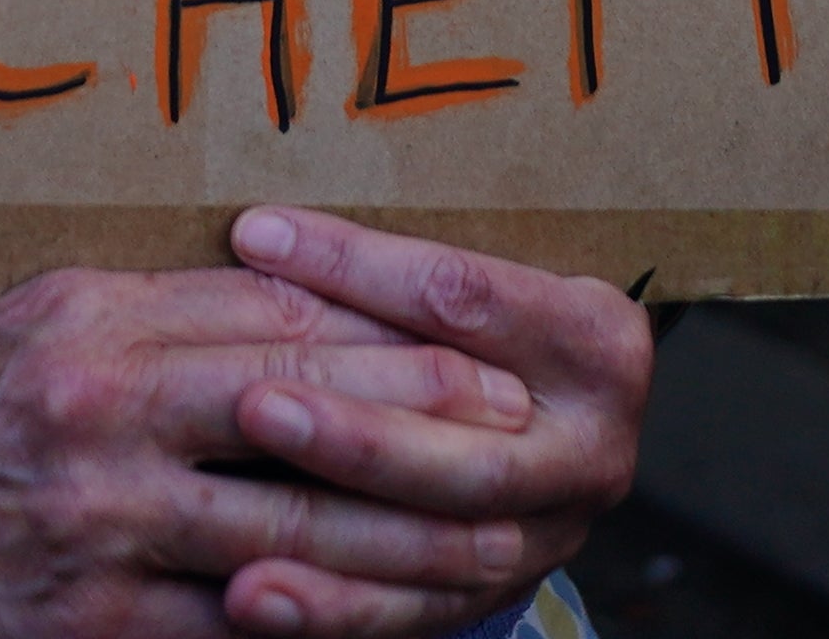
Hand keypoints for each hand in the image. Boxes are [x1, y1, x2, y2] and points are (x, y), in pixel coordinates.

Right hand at [0, 222, 621, 638]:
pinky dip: (315, 622)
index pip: (270, 315)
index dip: (386, 330)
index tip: (480, 340)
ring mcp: (96, 524)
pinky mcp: (92, 623)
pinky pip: (235, 626)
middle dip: (419, 419)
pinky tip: (381, 619)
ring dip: (398, 535)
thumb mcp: (42, 324)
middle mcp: (97, 412)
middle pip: (295, 407)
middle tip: (518, 425)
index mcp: (92, 322)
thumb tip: (299, 288)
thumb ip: (164, 309)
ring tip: (488, 535)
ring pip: (286, 527)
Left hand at [207, 210, 644, 631]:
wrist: (555, 412)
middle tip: (257, 405)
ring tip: (232, 516)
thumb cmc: (489, 318)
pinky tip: (250, 595)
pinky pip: (413, 613)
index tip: (256, 238)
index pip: (467, 299)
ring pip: (444, 548)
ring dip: (334, 532)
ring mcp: (551, 535)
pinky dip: (329, 607)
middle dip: (358, 434)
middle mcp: (591, 450)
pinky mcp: (502, 594)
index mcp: (596, 344)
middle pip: (472, 452)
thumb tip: (260, 228)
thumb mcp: (479, 278)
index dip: (358, 267)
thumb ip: (395, 265)